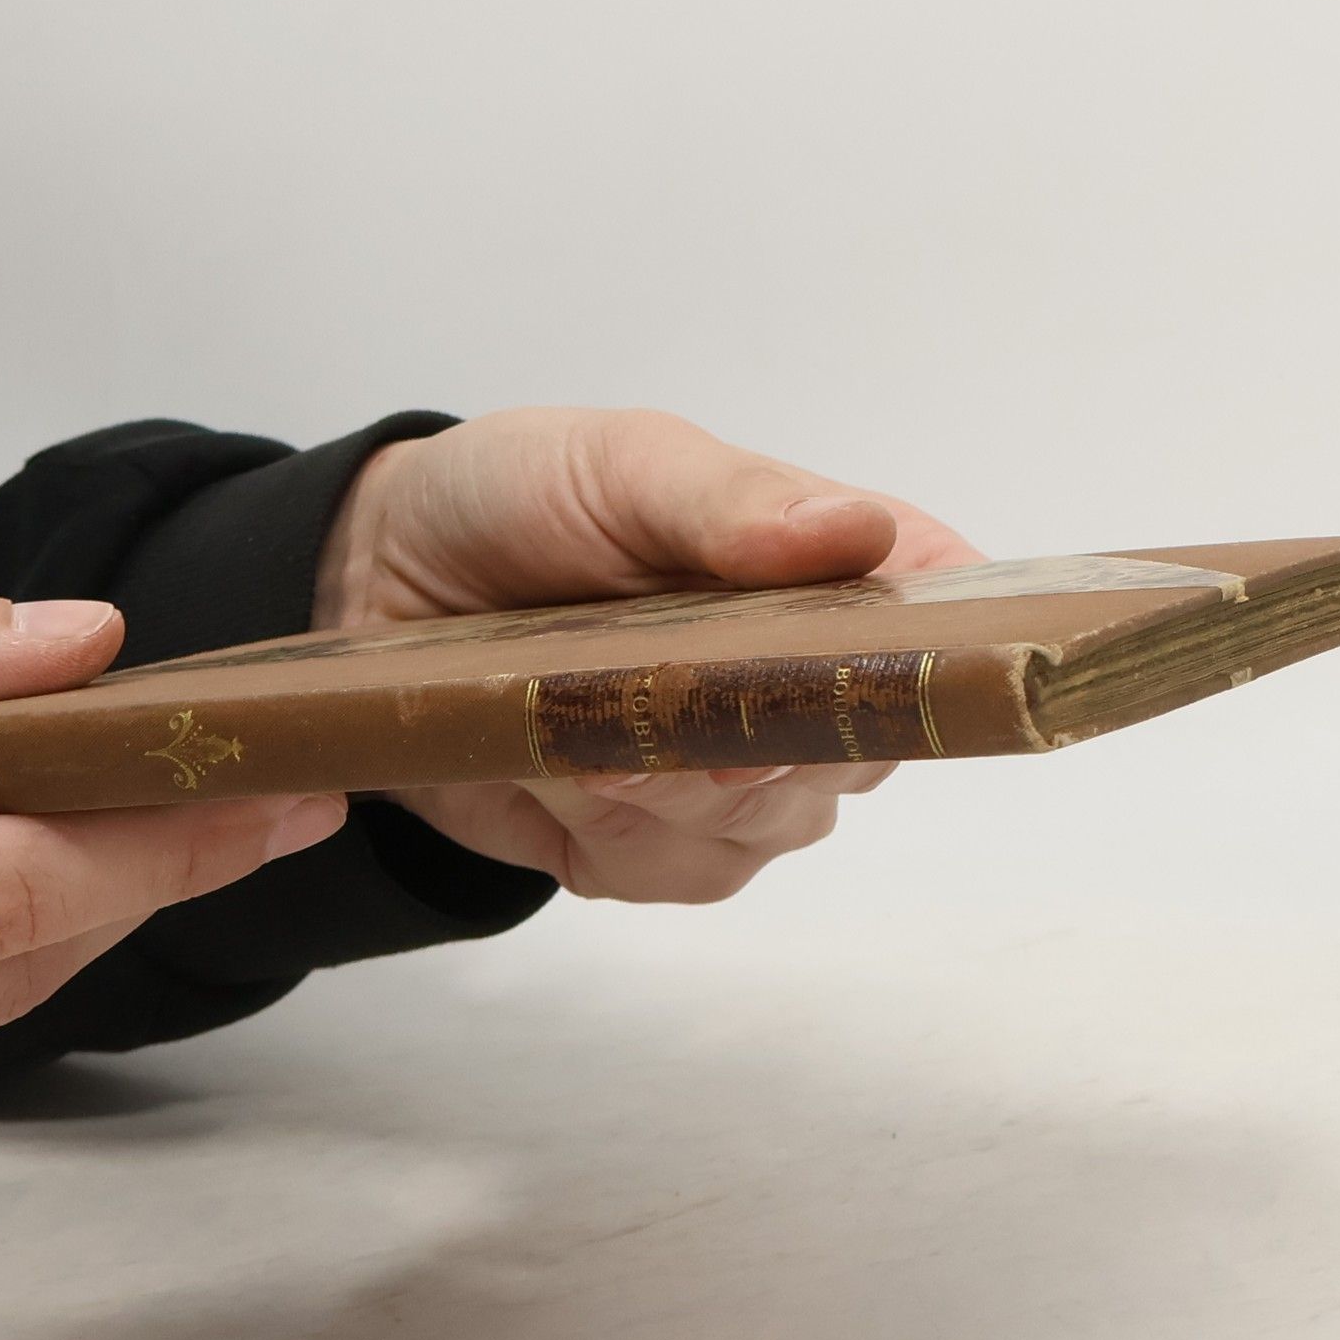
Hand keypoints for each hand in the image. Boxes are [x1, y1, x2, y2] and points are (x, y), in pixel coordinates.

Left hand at [313, 408, 980, 901]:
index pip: (953, 617)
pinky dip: (599, 831)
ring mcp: (743, 783)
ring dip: (652, 784)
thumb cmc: (519, 500)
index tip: (877, 671)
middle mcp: (810, 689)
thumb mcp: (617, 465)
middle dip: (748, 736)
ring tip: (566, 712)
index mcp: (831, 575)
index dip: (947, 655)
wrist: (387, 585)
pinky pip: (669, 875)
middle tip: (646, 689)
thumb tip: (859, 532)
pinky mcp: (658, 851)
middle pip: (860, 753)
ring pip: (758, 829)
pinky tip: (549, 768)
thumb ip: (730, 503)